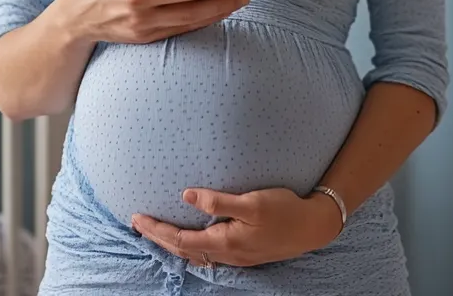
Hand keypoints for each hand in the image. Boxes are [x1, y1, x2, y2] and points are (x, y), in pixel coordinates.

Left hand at [130, 186, 342, 268]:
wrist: (314, 227)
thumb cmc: (285, 210)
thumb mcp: (252, 202)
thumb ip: (218, 200)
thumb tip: (186, 196)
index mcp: (225, 242)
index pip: (180, 240)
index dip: (157, 230)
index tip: (137, 218)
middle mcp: (227, 254)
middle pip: (183, 250)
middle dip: (158, 237)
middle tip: (138, 223)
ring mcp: (236, 256)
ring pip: (194, 253)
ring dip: (172, 243)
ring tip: (156, 230)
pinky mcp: (244, 252)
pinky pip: (206, 252)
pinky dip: (189, 245)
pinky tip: (189, 237)